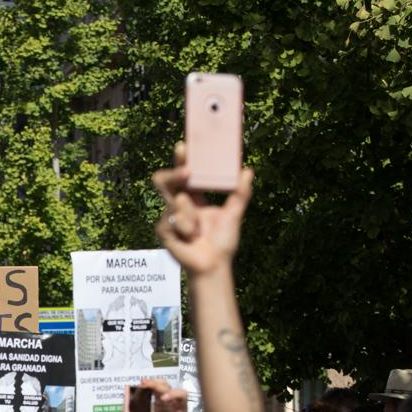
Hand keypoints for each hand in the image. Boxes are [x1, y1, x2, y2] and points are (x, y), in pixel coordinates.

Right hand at [138, 378, 188, 411]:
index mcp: (180, 408)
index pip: (182, 395)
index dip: (173, 394)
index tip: (162, 398)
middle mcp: (174, 400)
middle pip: (168, 387)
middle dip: (156, 385)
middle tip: (144, 385)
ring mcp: (166, 397)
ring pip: (162, 384)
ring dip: (152, 383)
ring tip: (142, 383)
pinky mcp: (159, 397)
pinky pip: (155, 388)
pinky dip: (148, 386)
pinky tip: (141, 387)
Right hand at [152, 142, 253, 276]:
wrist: (213, 266)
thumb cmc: (222, 242)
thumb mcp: (234, 214)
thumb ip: (240, 193)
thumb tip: (248, 170)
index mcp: (193, 196)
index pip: (183, 172)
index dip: (181, 158)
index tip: (184, 145)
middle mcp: (178, 204)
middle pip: (164, 180)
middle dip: (174, 173)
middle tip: (187, 171)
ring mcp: (169, 217)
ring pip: (175, 202)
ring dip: (190, 215)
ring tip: (196, 231)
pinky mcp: (163, 230)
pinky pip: (173, 220)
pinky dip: (186, 229)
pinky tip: (189, 239)